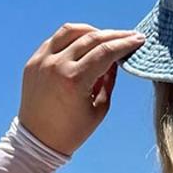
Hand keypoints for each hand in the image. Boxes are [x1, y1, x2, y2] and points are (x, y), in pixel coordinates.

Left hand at [18, 23, 145, 154]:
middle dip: (114, 35)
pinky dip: (73, 38)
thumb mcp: (99, 109)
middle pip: (91, 38)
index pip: (105, 52)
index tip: (138, 39)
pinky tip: (84, 43)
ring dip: (92, 31)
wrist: (38, 141)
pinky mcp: (33, 61)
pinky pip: (55, 40)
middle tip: (129, 35)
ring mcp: (42, 60)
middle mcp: (57, 65)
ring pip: (71, 31)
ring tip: (105, 37)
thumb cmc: (72, 131)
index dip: (125, 44)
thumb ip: (108, 81)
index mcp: (74, 80)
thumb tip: (114, 60)